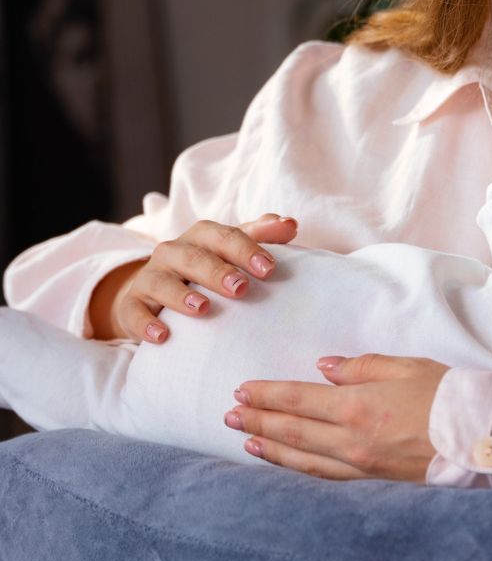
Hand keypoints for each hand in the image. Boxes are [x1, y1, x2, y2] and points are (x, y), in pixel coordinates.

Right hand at [91, 212, 298, 343]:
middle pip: (195, 257)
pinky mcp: (132, 304)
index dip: (246, 249)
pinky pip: (134, 312)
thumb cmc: (209, 266)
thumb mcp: (234, 248)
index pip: (225, 236)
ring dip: (182, 295)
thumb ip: (262, 235)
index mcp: (203, 236)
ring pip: (162, 282)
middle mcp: (174, 251)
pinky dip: (146, 323)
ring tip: (204, 309)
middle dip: (218, 272)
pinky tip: (162, 336)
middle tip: (242, 288)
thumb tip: (290, 223)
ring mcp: (150, 277)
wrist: (157, 289)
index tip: (269, 268)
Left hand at [226, 354, 449, 482]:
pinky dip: (297, 470)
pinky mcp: (373, 480)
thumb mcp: (406, 366)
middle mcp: (352, 440)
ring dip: (269, 448)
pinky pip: (324, 477)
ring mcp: (361, 465)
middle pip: (293, 431)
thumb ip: (361, 367)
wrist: (480, 437)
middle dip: (258, 421)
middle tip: (229, 414)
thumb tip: (324, 369)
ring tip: (245, 439)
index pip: (299, 399)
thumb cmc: (448, 394)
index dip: (268, 395)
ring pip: (302, 459)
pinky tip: (284, 464)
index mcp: (359, 406)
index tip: (242, 390)